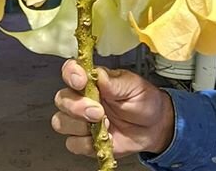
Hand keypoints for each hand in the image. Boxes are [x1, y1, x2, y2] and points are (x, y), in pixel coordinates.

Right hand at [52, 59, 174, 157]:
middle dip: (77, 107)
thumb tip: (98, 74)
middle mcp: (83, 98)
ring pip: (61, 122)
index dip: (70, 74)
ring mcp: (82, 120)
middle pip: (62, 99)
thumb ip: (114, 81)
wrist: (154, 126)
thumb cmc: (144, 100)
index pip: (70, 71)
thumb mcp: (134, 85)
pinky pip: (73, 143)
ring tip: (104, 125)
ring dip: (80, 126)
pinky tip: (105, 138)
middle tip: (99, 111)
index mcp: (93, 80)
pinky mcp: (85, 140)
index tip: (81, 81)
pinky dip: (88, 144)